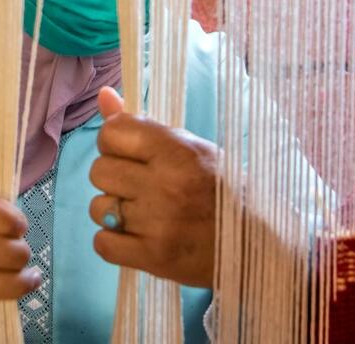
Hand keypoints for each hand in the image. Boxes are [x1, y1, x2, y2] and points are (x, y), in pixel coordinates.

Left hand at [88, 87, 217, 287]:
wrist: (256, 241)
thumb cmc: (220, 187)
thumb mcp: (189, 147)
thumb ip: (142, 125)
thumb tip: (104, 95)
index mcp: (175, 151)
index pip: (110, 133)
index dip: (113, 142)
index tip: (129, 153)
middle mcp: (165, 185)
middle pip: (99, 171)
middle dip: (113, 177)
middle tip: (137, 185)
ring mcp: (158, 224)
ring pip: (98, 208)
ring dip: (113, 211)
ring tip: (140, 213)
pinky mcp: (154, 258)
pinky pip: (102, 244)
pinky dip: (113, 242)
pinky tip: (135, 236)